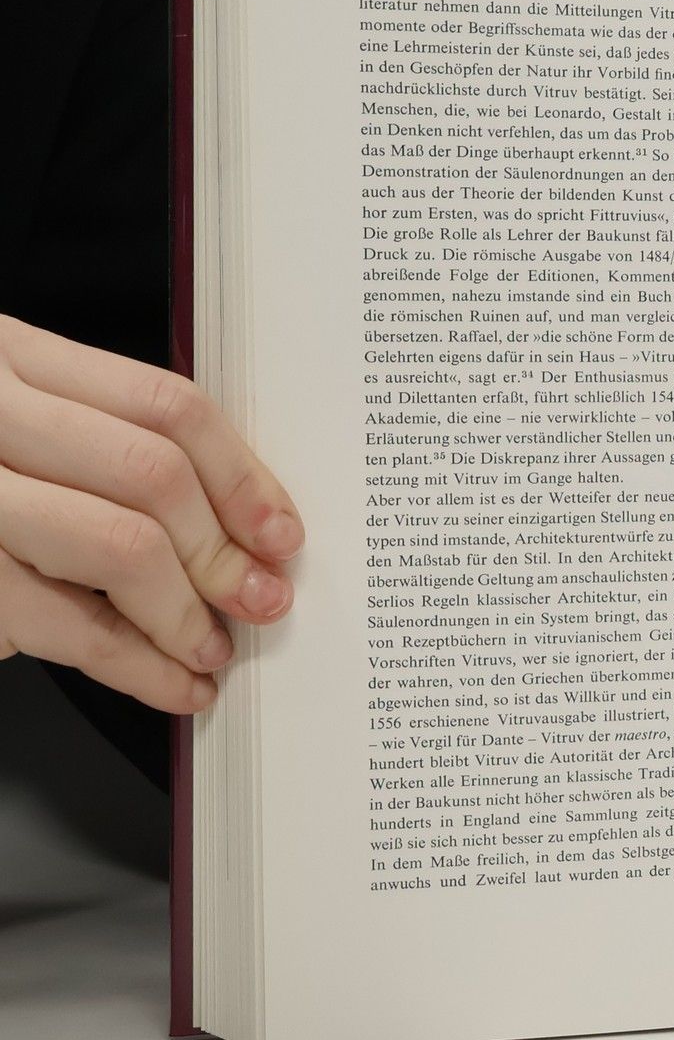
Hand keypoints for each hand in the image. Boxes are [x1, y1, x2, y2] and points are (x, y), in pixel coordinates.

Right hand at [0, 315, 302, 714]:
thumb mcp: (14, 434)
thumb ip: (98, 451)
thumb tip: (235, 528)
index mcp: (9, 357)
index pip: (164, 404)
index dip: (241, 476)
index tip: (280, 532)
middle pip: (151, 473)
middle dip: (223, 551)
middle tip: (260, 600)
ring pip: (119, 545)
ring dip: (185, 613)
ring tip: (210, 649)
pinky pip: (63, 622)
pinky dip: (135, 664)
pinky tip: (170, 683)